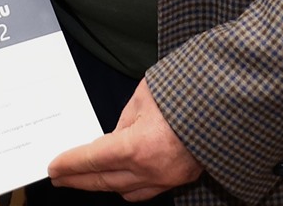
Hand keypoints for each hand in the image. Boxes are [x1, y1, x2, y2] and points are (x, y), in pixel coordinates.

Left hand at [47, 82, 203, 200]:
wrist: (229, 102)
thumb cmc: (189, 91)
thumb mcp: (144, 97)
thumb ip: (124, 120)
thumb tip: (116, 134)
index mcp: (138, 147)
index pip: (92, 160)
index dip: (70, 164)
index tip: (53, 168)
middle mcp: (152, 169)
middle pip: (105, 181)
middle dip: (79, 180)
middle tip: (60, 177)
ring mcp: (169, 178)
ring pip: (126, 191)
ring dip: (103, 184)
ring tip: (85, 177)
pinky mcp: (182, 178)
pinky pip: (147, 190)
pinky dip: (128, 185)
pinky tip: (119, 177)